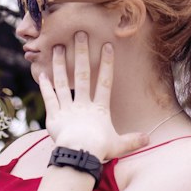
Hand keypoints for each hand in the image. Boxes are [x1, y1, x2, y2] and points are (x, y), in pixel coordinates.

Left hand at [36, 32, 147, 161]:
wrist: (78, 155)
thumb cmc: (99, 151)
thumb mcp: (118, 145)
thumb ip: (132, 140)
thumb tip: (149, 139)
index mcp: (99, 109)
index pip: (104, 82)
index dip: (106, 64)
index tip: (106, 46)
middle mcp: (83, 105)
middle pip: (82, 76)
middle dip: (80, 55)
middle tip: (78, 35)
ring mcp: (67, 109)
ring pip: (62, 83)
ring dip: (59, 65)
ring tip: (56, 48)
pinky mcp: (54, 116)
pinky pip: (49, 98)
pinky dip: (45, 86)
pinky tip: (41, 74)